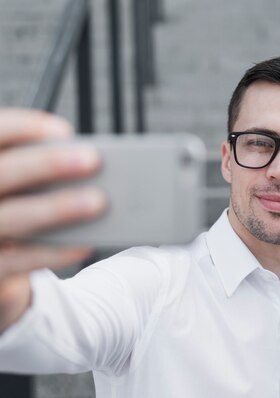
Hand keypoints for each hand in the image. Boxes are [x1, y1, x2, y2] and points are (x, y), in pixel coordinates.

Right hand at [0, 108, 104, 330]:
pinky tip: (84, 244)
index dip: (24, 127)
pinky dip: (52, 252)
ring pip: (10, 217)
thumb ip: (40, 170)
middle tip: (93, 159)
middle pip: (2, 173)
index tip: (65, 131)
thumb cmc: (16, 207)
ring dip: (55, 208)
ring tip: (99, 201)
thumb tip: (88, 162)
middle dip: (46, 164)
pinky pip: (16, 260)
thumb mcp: (23, 184)